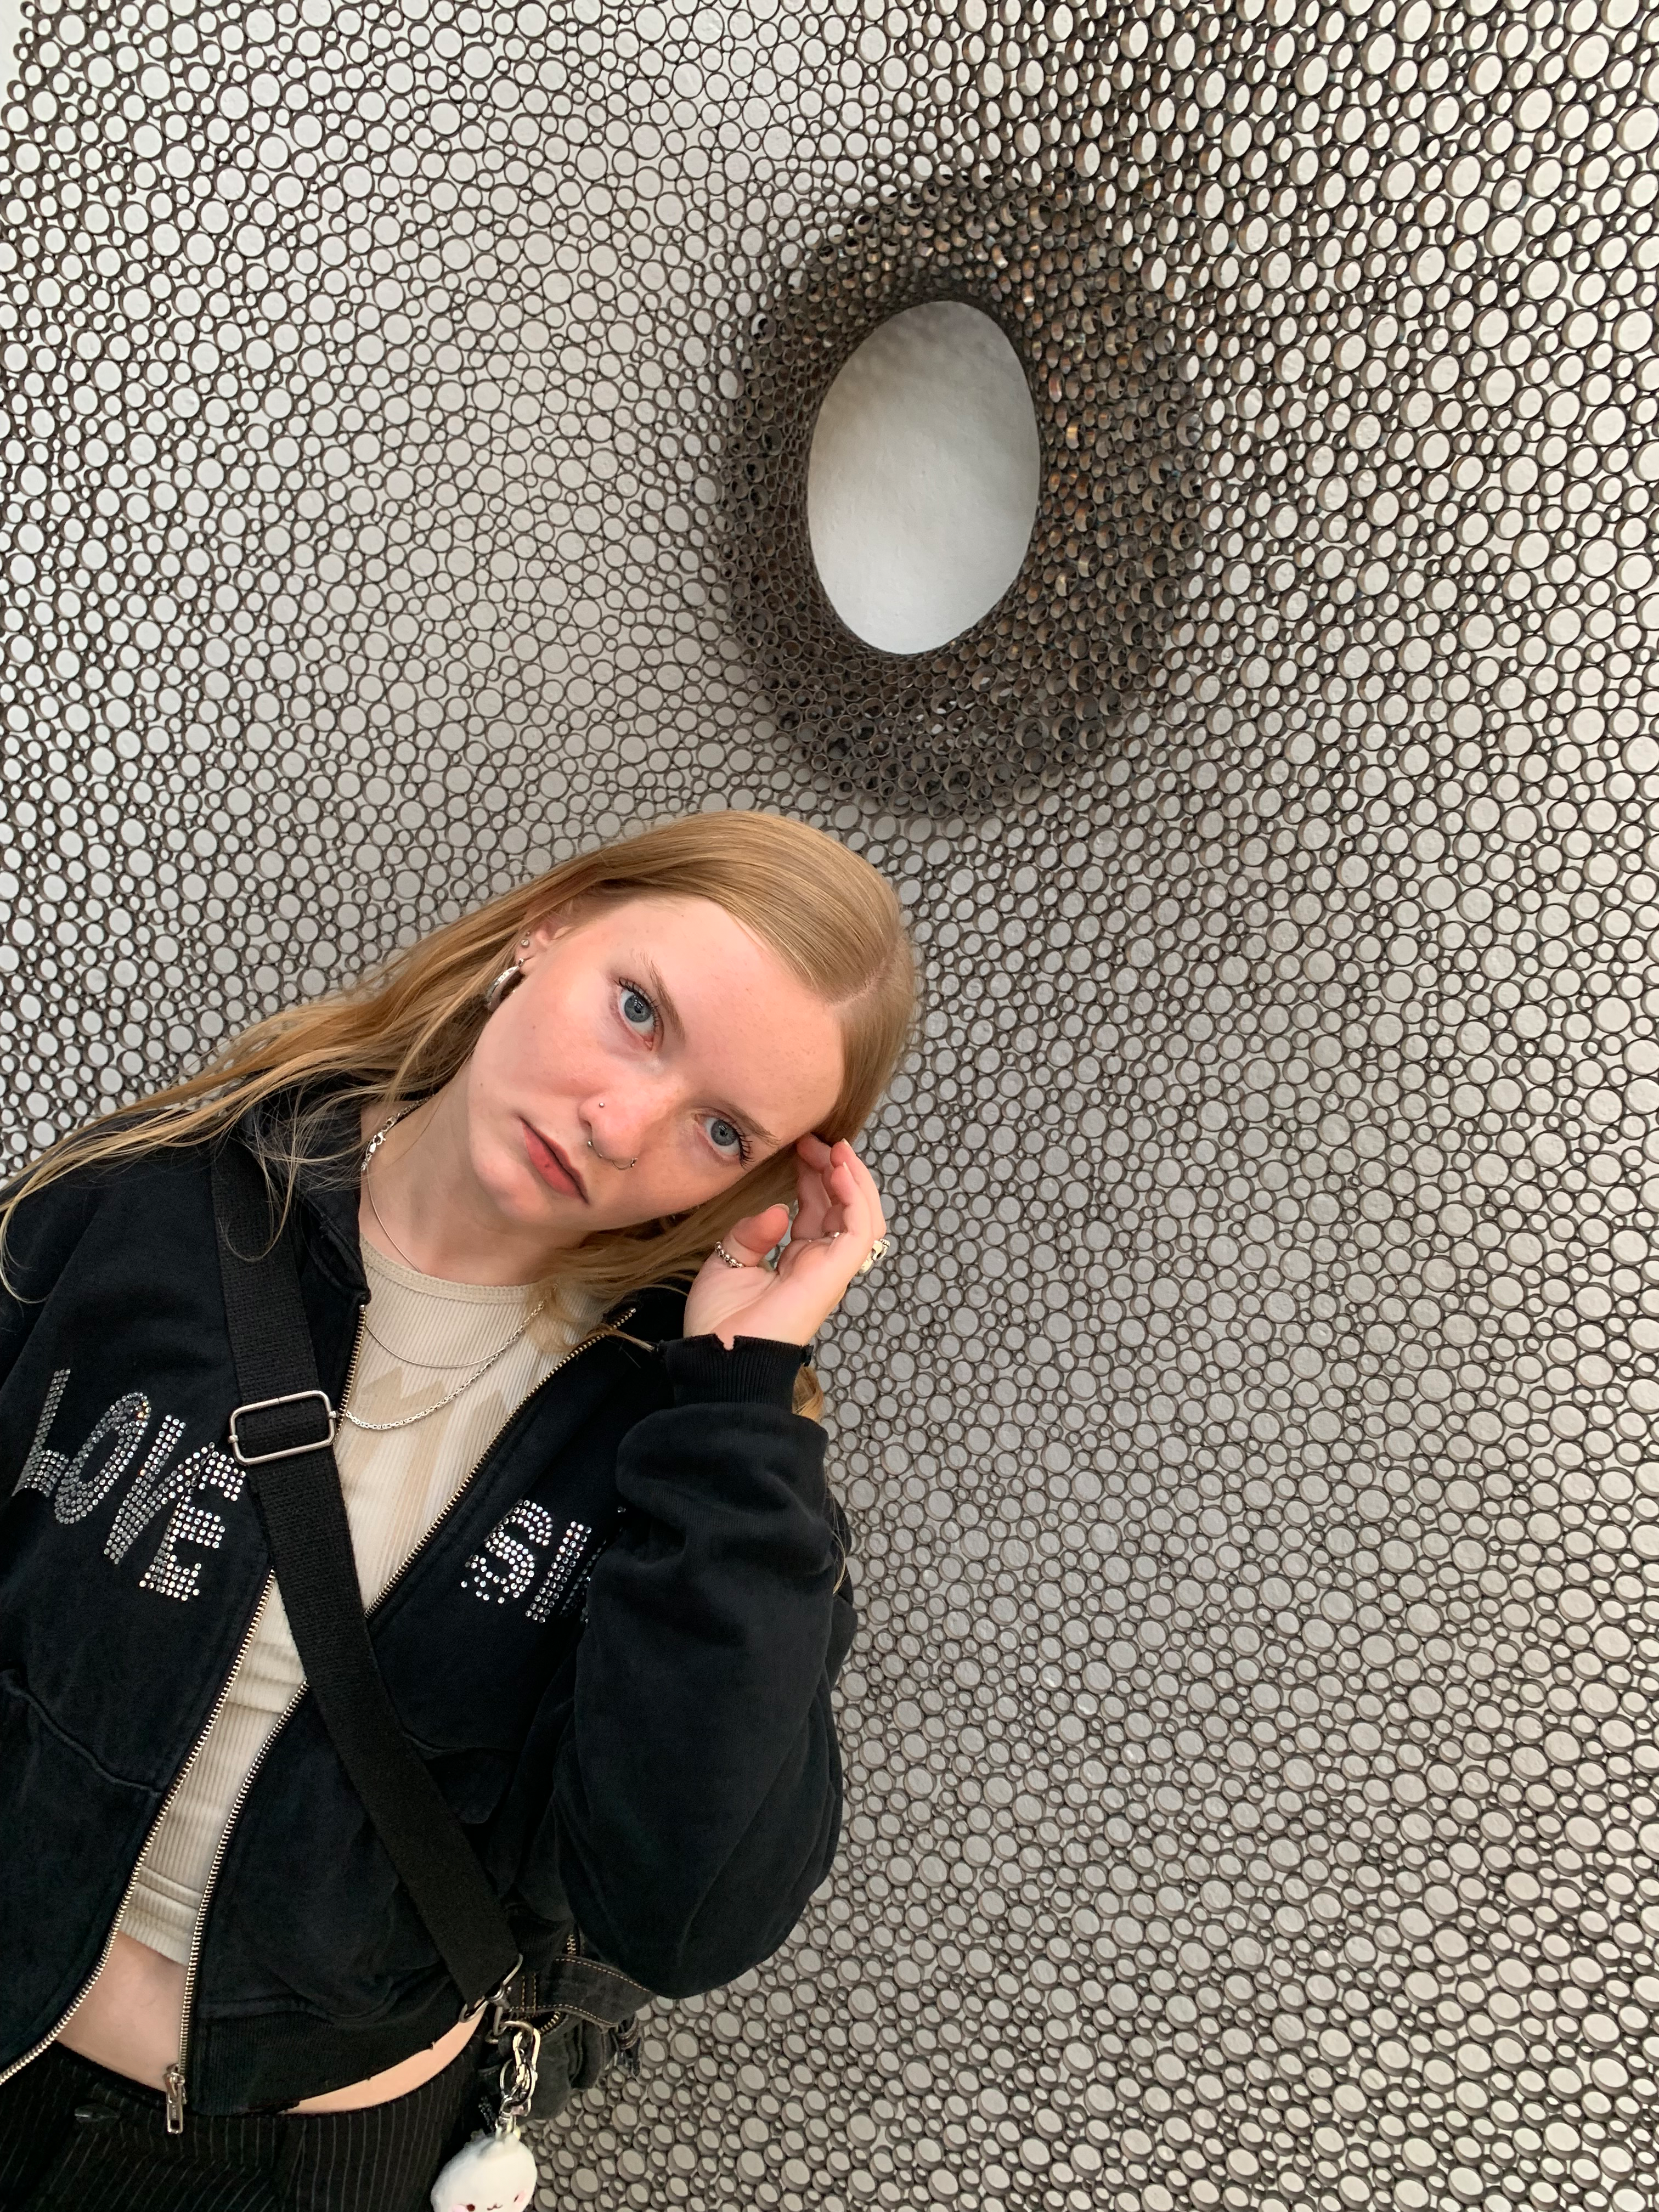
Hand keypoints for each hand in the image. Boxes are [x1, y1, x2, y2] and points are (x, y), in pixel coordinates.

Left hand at [684, 1135, 887, 1350]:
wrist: (720, 1356)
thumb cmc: (721, 1321)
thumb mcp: (729, 1261)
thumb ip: (752, 1233)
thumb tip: (778, 1209)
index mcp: (798, 1263)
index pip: (817, 1210)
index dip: (813, 1177)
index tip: (799, 1148)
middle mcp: (820, 1264)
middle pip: (841, 1207)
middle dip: (832, 1169)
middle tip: (813, 1140)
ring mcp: (831, 1269)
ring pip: (862, 1215)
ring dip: (852, 1178)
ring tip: (834, 1148)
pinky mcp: (835, 1272)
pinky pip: (859, 1228)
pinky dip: (855, 1195)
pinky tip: (839, 1168)